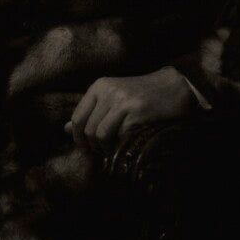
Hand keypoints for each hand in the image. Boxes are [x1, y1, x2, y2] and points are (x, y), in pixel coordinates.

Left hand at [65, 67, 195, 151]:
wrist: (173, 88)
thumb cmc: (141, 96)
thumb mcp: (112, 99)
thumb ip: (90, 112)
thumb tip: (65, 129)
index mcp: (99, 86)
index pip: (77, 118)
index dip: (79, 139)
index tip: (87, 150)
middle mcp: (108, 91)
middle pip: (88, 130)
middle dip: (94, 147)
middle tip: (104, 153)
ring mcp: (122, 100)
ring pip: (100, 135)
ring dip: (106, 149)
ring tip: (115, 150)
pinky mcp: (136, 111)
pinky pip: (119, 136)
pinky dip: (121, 146)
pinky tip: (128, 144)